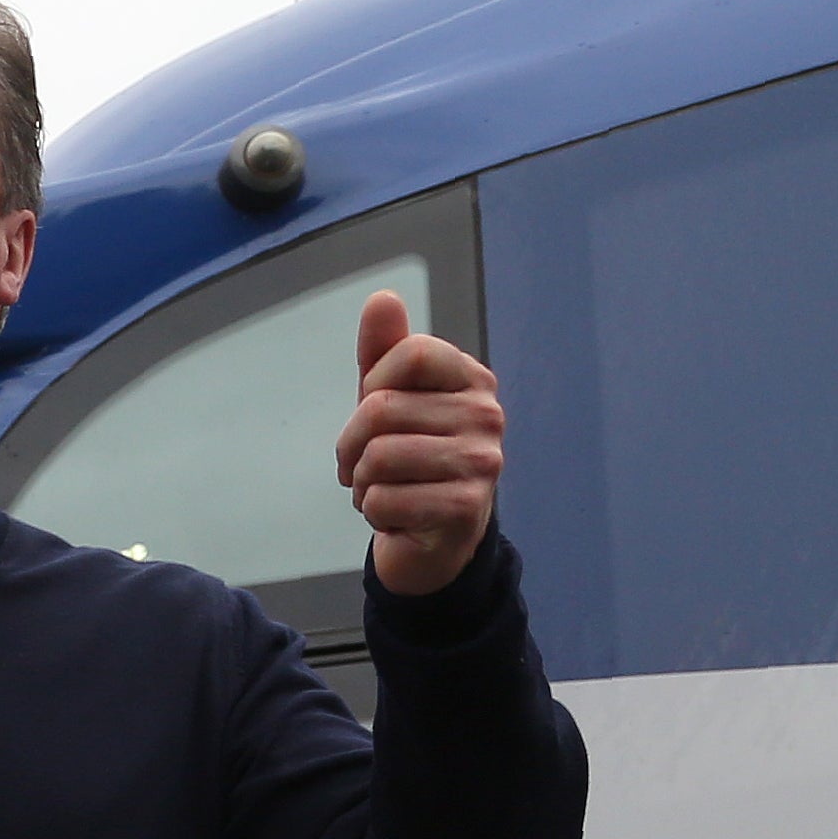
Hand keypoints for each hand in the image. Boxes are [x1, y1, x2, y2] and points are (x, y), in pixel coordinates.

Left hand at [338, 292, 508, 598]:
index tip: (374, 412)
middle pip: (380, 410)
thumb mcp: (390, 399)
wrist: (434, 539)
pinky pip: (381, 501)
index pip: (407, 354)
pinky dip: (373, 514)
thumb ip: (383, 351)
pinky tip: (397, 516)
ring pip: (377, 458)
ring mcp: (481, 462)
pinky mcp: (465, 507)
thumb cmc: (410, 459)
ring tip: (383, 489)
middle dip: (352, 446)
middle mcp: (486, 415)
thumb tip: (381, 299)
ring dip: (361, 483)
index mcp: (471, 379)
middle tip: (364, 466)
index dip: (371, 385)